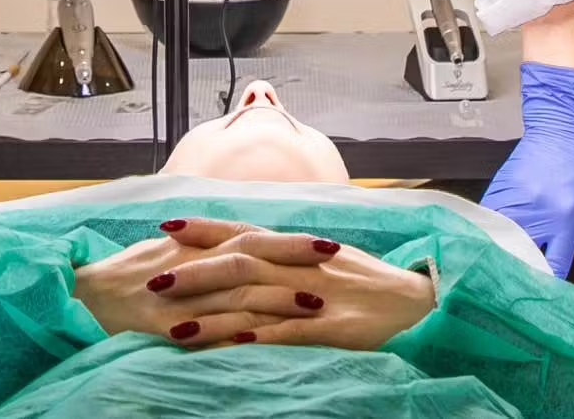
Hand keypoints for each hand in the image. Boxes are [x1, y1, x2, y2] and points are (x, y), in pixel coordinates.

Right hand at [73, 218, 333, 347]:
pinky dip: (237, 335)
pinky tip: (267, 342)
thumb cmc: (123, 277)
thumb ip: (201, 248)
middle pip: (251, 257)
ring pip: (237, 294)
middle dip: (294, 258)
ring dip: (278, 299)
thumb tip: (237, 243)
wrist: (81, 299)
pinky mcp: (165, 326)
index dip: (288, 241)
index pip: (250, 237)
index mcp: (193, 247)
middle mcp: (190, 266)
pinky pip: (207, 332)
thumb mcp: (165, 254)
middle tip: (335, 259)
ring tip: (316, 304)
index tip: (325, 242)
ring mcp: (179, 297)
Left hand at [147, 219, 435, 349]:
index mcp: (300, 250)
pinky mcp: (332, 330)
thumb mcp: (328, 263)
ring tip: (173, 327)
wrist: (421, 304)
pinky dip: (259, 339)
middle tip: (152, 280)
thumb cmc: (373, 286)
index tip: (166, 226)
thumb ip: (290, 259)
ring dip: (212, 315)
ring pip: (255, 302)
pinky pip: (290, 334)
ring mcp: (316, 298)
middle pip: (239, 265)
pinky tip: (230, 346)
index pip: (245, 232)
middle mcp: (303, 268)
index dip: (205, 229)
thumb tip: (253, 256)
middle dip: (193, 272)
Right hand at [482, 61, 573, 281]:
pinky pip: (487, 226)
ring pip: (498, 244)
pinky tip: (490, 253)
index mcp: (566, 218)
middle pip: (521, 260)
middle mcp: (537, 212)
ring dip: (500, 263)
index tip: (548, 306)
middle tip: (518, 301)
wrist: (561, 128)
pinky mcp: (497, 192)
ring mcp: (513, 201)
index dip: (550, 290)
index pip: (553, 267)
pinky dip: (489, 241)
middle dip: (521, 282)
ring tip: (498, 283)